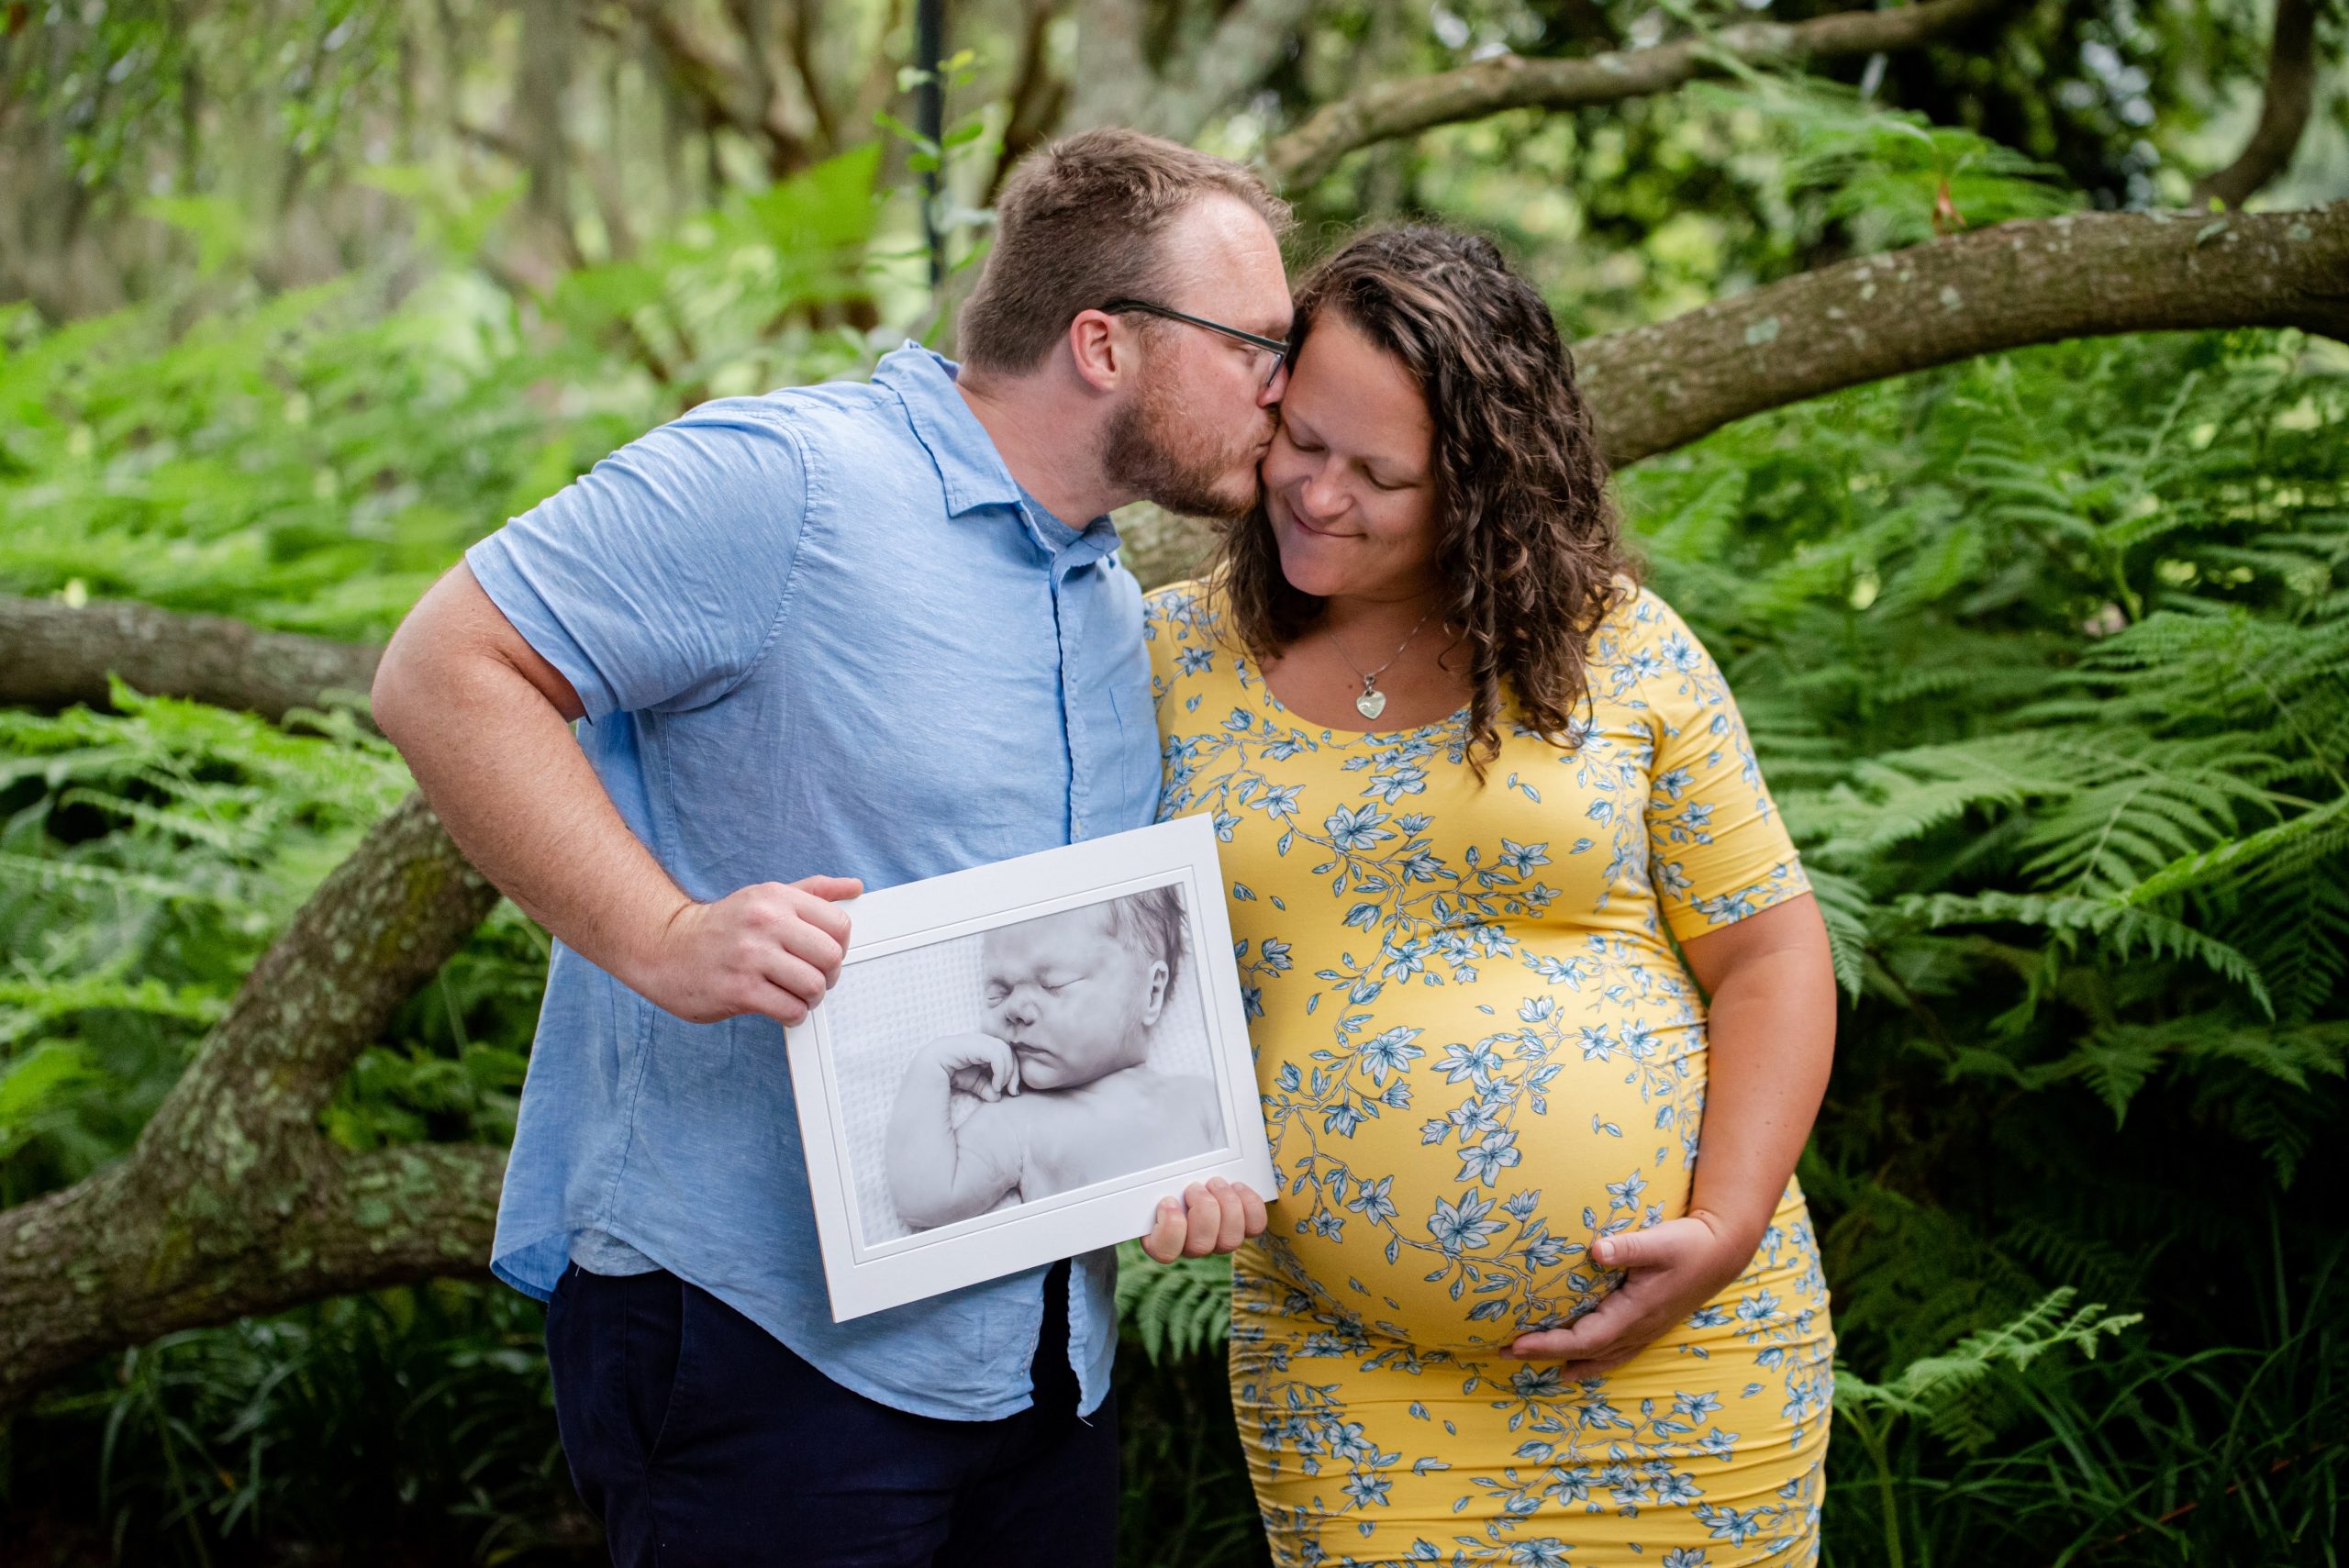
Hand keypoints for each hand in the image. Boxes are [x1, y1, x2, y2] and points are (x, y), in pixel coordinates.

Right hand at [628, 874, 860, 1025]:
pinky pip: (790, 1009)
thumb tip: (854, 887)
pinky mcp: (739, 989)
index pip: (839, 925)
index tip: (822, 956)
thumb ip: (812, 891)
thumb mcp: (765, 896)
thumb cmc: (722, 927)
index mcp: (776, 898)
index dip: (839, 947)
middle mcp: (765, 923)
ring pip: (813, 985)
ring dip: (811, 999)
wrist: (666, 949)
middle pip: (831, 957)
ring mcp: (751, 956)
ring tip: (796, 995)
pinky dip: (793, 1015)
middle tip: (812, 980)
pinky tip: (780, 1007)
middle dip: (829, 975)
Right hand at [929, 1033, 1021, 1100]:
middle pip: (1005, 1048)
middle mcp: (972, 1039)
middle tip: (1013, 1091)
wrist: (921, 1085)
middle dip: (1013, 1070)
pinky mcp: (965, 1044)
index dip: (1013, 1070)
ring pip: (1001, 1048)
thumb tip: (999, 1094)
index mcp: (974, 1045)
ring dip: (1007, 1071)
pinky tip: (996, 1085)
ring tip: (1000, 1089)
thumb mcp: (971, 1085)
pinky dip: (1001, 1069)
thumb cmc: (943, 1084)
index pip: (1003, 1051)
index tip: (1013, 1092)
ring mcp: (968, 1039)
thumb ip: (985, 1086)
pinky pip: (993, 1053)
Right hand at [1140, 1177, 1267, 1262]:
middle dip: (1202, 1210)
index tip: (1168, 1200)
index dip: (1171, 1227)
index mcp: (1160, 1237)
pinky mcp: (1242, 1227)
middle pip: (1200, 1246)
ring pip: (1229, 1240)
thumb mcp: (1148, 1175)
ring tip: (1217, 1183)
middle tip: (1196, 1186)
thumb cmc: (1165, 1175)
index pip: (1165, 1251)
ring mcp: (1218, 1239)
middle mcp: (1190, 1245)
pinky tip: (1237, 1187)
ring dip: (1226, 1206)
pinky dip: (1250, 1205)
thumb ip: (1142, 1178)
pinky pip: (1254, 1227)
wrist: (1189, 1171)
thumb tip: (1124, 1160)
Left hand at [1502, 1212, 1752, 1379]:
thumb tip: (1595, 1250)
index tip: (1516, 1343)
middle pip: (1583, 1353)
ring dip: (1563, 1362)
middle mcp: (1637, 1330)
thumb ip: (1628, 1247)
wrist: (1723, 1252)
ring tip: (1529, 1364)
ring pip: (1599, 1359)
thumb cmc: (1689, 1244)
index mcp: (1634, 1313)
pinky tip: (1574, 1364)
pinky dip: (1590, 1362)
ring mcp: (1643, 1331)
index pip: (1583, 1338)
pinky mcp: (1647, 1325)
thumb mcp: (1659, 1241)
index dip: (1549, 1344)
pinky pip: (1613, 1354)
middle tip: (1502, 1351)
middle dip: (1543, 1355)